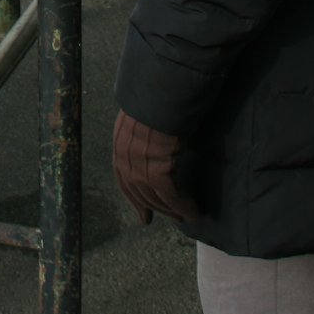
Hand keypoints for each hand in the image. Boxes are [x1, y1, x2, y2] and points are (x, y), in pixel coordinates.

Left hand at [112, 110, 199, 225]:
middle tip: (172, 217)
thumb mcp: (139, 120)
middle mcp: (126, 162)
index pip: (125, 183)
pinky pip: (173, 197)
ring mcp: (140, 170)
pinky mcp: (158, 173)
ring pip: (157, 199)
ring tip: (186, 217)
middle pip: (141, 194)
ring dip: (173, 211)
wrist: (158, 96)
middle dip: (156, 208)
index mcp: (120, 148)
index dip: (136, 201)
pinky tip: (194, 212)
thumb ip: (143, 136)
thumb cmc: (152, 102)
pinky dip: (185, 207)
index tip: (144, 217)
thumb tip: (155, 142)